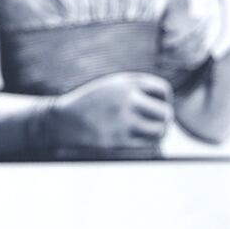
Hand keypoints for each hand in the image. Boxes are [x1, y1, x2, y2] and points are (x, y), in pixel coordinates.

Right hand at [43, 72, 173, 149]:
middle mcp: (127, 99)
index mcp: (126, 83)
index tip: (156, 105)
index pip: (163, 90)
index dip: (164, 99)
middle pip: (165, 113)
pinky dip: (148, 144)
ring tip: (151, 133)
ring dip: (159, 133)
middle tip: (158, 123)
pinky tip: (140, 140)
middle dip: (164, 119)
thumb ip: (136, 87)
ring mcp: (123, 120)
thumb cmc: (90, 103)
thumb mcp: (111, 85)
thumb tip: (166, 101)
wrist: (62, 120)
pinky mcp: (118, 140)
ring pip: (159, 131)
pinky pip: (147, 145)